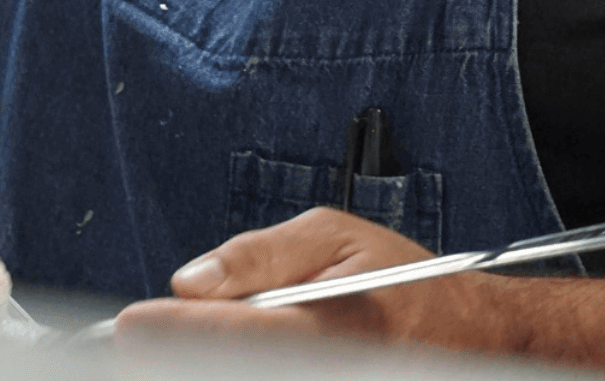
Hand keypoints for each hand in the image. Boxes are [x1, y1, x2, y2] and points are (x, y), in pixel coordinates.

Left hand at [115, 207, 517, 351]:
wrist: (474, 340)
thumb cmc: (403, 280)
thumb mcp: (333, 236)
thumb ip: (258, 257)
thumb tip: (188, 282)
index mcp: (341, 324)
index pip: (239, 336)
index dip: (175, 334)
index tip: (129, 325)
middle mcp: (341, 371)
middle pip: (228, 374)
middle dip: (179, 357)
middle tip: (143, 339)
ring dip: (202, 365)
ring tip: (183, 343)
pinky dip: (231, 370)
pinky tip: (223, 353)